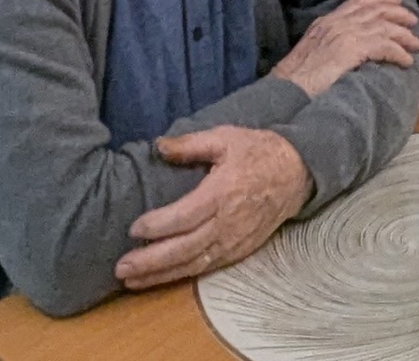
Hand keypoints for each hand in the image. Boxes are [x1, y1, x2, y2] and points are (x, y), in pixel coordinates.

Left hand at [115, 127, 309, 288]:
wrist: (297, 173)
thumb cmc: (258, 152)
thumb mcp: (226, 137)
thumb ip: (191, 144)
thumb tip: (158, 146)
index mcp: (223, 192)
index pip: (185, 216)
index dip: (158, 225)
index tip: (133, 229)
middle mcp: (228, 222)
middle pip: (184, 248)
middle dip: (150, 260)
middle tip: (121, 268)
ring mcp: (235, 240)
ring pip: (193, 264)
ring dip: (160, 275)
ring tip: (131, 281)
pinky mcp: (239, 250)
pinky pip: (206, 268)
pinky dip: (181, 275)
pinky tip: (159, 278)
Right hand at [269, 0, 418, 96]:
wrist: (285, 91)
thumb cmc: (295, 80)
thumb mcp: (311, 53)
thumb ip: (330, 44)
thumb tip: (350, 49)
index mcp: (325, 23)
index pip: (357, 3)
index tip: (395, 0)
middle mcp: (335, 24)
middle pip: (374, 10)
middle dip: (397, 13)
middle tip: (412, 20)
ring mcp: (343, 35)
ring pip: (383, 27)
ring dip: (403, 36)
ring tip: (415, 45)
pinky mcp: (351, 50)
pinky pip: (384, 46)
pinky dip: (398, 52)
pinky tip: (405, 61)